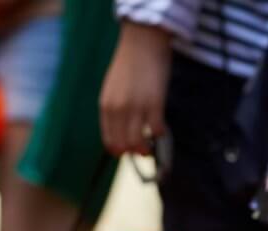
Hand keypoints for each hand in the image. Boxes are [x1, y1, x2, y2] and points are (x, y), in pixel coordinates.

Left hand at [100, 22, 171, 155]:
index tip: (128, 151)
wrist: (142, 41)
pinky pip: (157, 130)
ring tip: (152, 146)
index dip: (119, 150)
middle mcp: (118, 109)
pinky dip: (160, 133)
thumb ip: (115, 107)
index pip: (110, 140)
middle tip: (143, 150)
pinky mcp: (154, 103)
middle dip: (133, 152)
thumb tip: (122, 128)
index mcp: (106, 106)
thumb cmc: (130, 63)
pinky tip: (162, 128)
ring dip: (146, 148)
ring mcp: (136, 107)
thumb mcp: (113, 88)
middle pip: (124, 144)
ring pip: (138, 142)